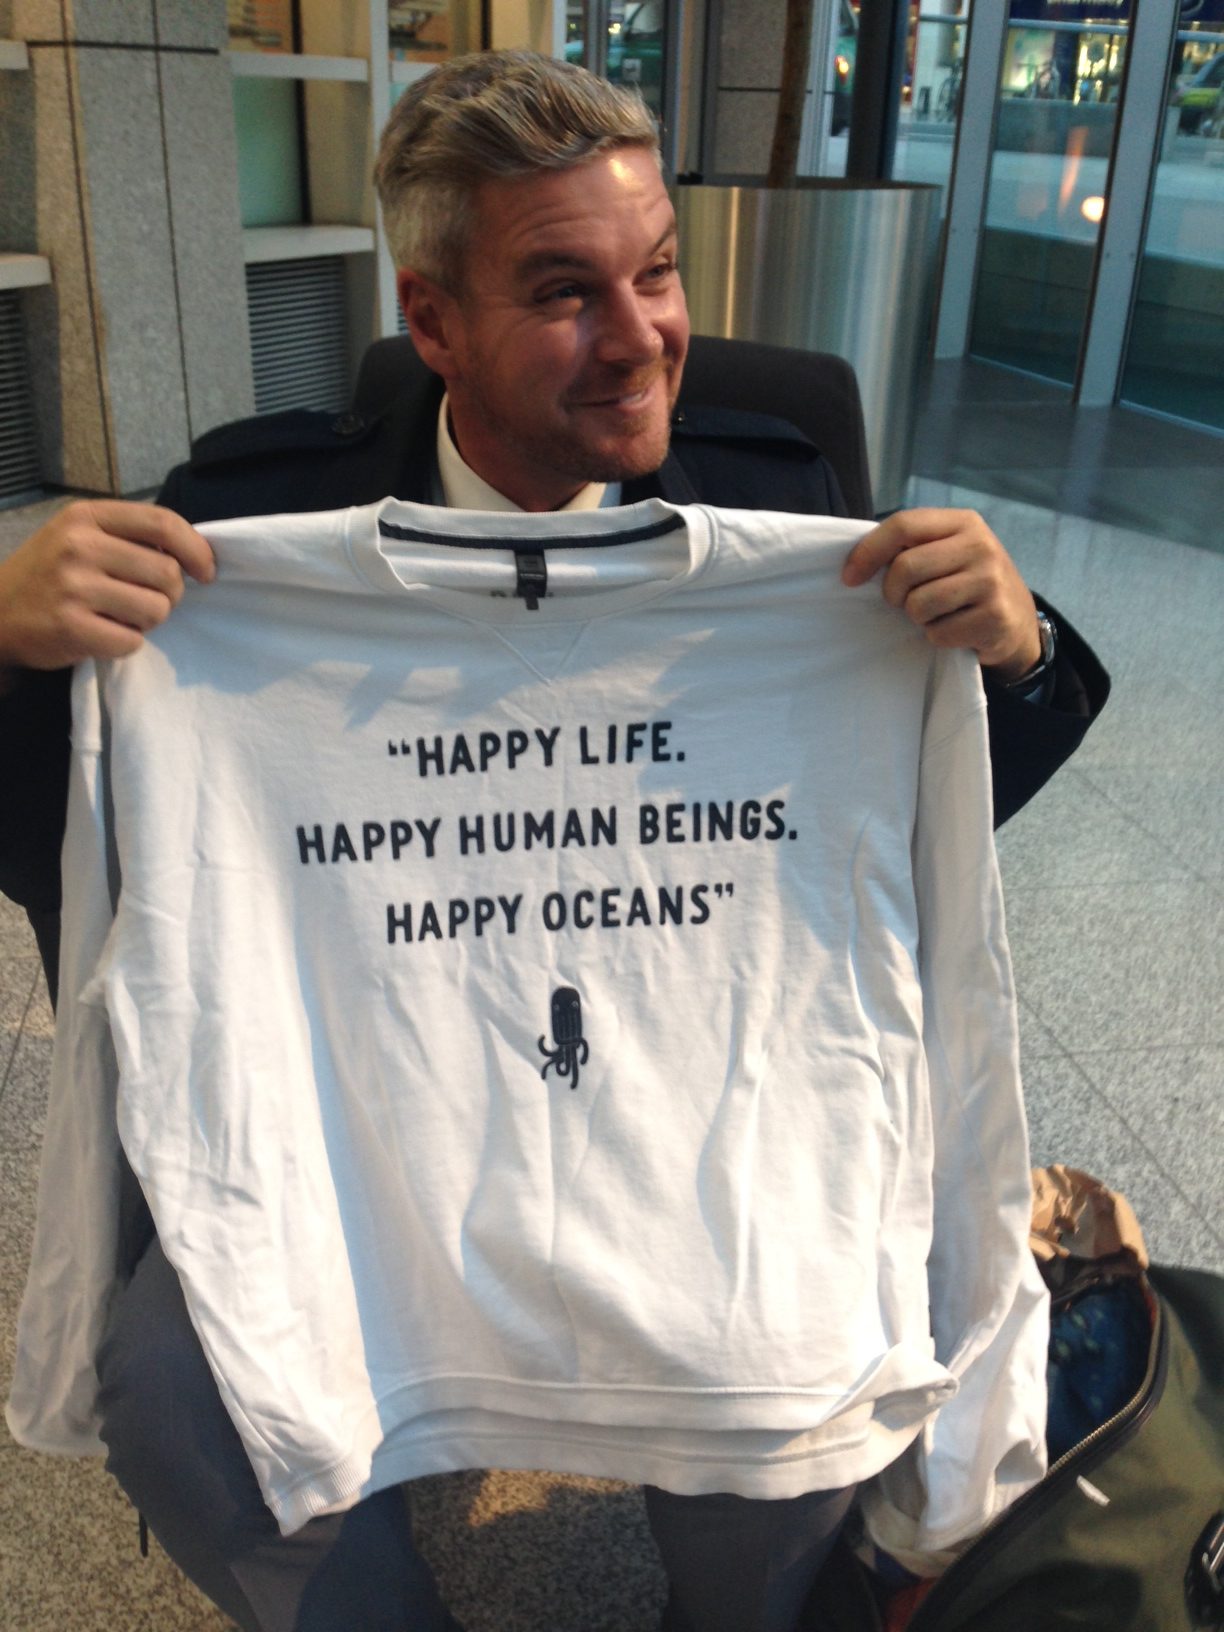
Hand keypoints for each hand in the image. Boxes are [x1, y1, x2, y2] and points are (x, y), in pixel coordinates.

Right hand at [0, 500, 213, 670]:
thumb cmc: (48, 575)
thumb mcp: (79, 536)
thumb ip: (129, 538)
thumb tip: (193, 555)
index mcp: (87, 517)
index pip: (163, 524)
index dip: (197, 549)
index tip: (207, 571)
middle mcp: (79, 546)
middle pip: (167, 574)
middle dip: (170, 595)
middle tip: (148, 601)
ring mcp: (73, 587)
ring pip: (156, 610)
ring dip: (147, 622)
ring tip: (119, 617)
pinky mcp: (71, 627)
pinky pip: (131, 642)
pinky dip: (124, 644)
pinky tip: (101, 634)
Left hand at [841, 508, 1041, 681]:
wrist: (1016, 620)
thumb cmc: (967, 582)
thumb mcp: (947, 551)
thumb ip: (911, 546)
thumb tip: (855, 564)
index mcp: (963, 522)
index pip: (903, 525)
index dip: (868, 552)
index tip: (849, 577)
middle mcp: (981, 546)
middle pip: (906, 567)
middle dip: (893, 592)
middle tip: (902, 601)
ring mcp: (991, 581)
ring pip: (919, 604)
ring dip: (916, 616)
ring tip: (935, 613)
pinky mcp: (994, 617)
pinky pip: (938, 632)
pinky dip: (937, 636)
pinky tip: (954, 627)